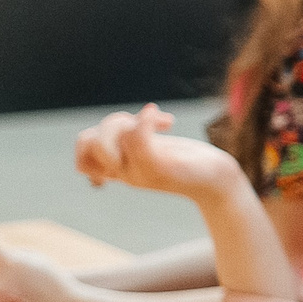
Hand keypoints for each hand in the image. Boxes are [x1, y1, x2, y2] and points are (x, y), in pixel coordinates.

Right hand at [74, 104, 242, 200]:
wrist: (220, 181)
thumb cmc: (189, 163)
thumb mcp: (157, 149)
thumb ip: (137, 138)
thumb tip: (134, 122)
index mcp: (120, 168)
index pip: (82, 154)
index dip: (89, 139)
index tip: (125, 132)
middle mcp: (126, 172)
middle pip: (91, 140)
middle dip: (112, 123)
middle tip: (143, 123)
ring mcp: (141, 172)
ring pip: (113, 137)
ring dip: (130, 122)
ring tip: (160, 124)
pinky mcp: (160, 169)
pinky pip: (137, 139)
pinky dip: (147, 120)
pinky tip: (168, 120)